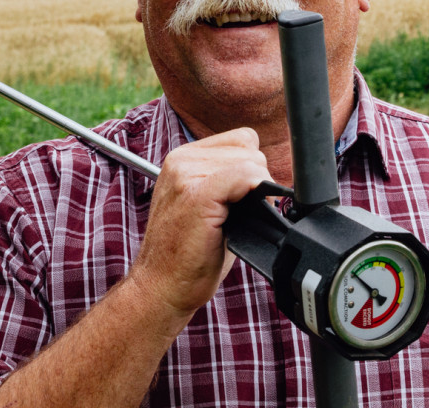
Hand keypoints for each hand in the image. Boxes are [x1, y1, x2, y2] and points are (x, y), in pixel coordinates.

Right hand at [126, 127, 271, 327]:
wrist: (161, 288)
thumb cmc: (189, 253)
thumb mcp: (210, 204)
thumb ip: (232, 180)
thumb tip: (267, 176)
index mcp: (184, 158)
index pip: (241, 140)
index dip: (252, 168)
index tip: (244, 197)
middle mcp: (182, 159)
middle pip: (250, 149)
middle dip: (256, 182)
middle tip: (238, 215)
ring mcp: (187, 175)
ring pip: (252, 162)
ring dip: (255, 191)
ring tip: (232, 220)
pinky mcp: (197, 194)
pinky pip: (245, 176)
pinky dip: (255, 192)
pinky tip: (242, 216)